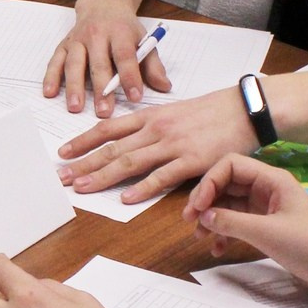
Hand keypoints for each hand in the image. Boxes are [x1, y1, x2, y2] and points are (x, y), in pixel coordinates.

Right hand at [42, 6, 172, 115]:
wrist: (103, 3)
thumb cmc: (125, 28)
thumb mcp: (144, 40)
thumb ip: (153, 65)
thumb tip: (164, 87)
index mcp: (120, 32)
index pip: (125, 56)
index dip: (130, 77)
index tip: (136, 97)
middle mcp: (96, 35)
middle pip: (98, 64)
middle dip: (101, 89)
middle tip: (104, 112)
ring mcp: (78, 40)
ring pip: (74, 64)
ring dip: (74, 86)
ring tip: (75, 107)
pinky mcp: (64, 45)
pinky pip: (55, 62)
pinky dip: (51, 77)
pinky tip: (50, 93)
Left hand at [56, 86, 252, 201]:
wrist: (246, 109)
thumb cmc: (212, 112)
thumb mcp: (175, 111)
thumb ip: (151, 125)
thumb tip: (129, 137)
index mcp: (151, 116)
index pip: (108, 128)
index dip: (83, 141)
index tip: (64, 152)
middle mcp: (156, 129)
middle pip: (112, 147)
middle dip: (84, 163)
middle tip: (62, 177)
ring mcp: (173, 144)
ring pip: (130, 161)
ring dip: (103, 176)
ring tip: (82, 188)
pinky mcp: (193, 160)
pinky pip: (163, 176)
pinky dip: (143, 188)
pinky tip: (125, 198)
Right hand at [184, 153, 307, 299]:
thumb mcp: (268, 233)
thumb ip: (232, 223)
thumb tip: (203, 217)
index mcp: (271, 180)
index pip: (230, 166)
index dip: (209, 182)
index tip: (197, 207)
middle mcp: (267, 189)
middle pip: (226, 184)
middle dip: (206, 200)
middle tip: (189, 222)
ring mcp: (267, 208)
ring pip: (229, 205)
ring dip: (212, 218)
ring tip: (200, 237)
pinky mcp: (268, 227)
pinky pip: (238, 223)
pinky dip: (225, 233)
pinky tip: (217, 248)